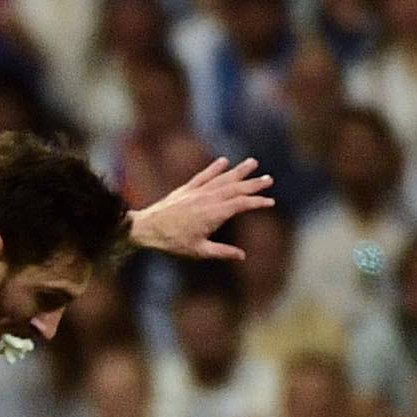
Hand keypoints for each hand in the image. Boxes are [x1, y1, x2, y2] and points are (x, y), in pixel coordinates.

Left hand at [129, 157, 274, 260]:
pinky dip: (214, 168)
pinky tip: (223, 161)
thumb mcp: (198, 251)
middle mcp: (208, 199)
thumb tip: (242, 255)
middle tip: (269, 179)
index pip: (241, 204)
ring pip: (222, 179)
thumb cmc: (172, 242)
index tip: (270, 202)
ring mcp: (197, 192)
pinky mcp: (186, 189)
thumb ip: (221, 252)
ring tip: (253, 162)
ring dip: (238, 171)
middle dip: (253, 184)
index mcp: (213, 214)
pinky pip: (203, 176)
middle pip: (235, 188)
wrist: (146, 229)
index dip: (257, 202)